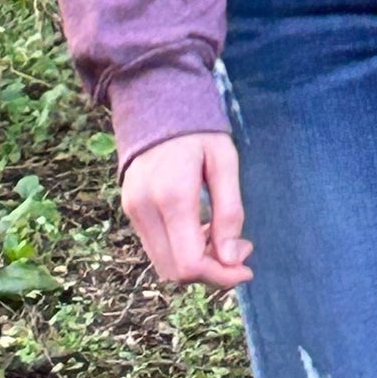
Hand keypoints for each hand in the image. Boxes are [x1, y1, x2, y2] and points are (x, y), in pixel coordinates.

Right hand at [121, 131, 252, 289]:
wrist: (157, 100)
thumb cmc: (199, 129)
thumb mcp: (224, 161)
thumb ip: (229, 211)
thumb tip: (233, 259)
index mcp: (172, 196)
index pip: (190, 264)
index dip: (221, 276)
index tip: (247, 268)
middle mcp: (145, 209)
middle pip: (175, 271)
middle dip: (211, 273)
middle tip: (239, 252)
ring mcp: (132, 210)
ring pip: (163, 264)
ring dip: (195, 263)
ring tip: (221, 238)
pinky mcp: (129, 209)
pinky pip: (155, 247)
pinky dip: (179, 251)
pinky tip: (200, 230)